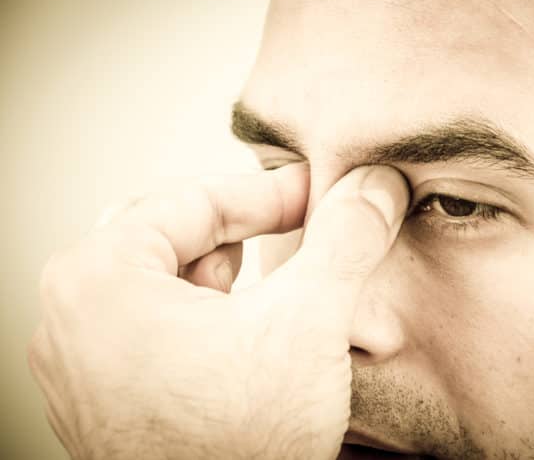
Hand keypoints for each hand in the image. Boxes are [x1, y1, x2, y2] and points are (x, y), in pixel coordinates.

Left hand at [28, 164, 408, 459]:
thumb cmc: (240, 447)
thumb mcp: (308, 324)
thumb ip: (345, 241)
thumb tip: (374, 188)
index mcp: (98, 280)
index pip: (194, 200)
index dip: (271, 194)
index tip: (320, 196)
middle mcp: (69, 318)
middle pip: (168, 234)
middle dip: (240, 234)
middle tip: (294, 239)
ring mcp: (80, 362)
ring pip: (158, 278)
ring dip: (220, 276)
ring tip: (262, 303)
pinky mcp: (100, 397)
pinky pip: (147, 326)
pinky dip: (199, 317)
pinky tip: (237, 345)